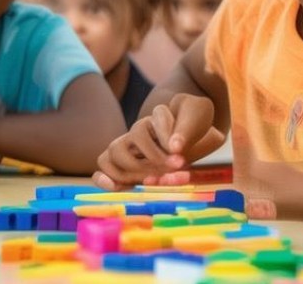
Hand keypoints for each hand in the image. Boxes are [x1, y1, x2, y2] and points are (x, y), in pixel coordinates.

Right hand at [93, 94, 221, 189]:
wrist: (191, 137)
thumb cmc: (195, 125)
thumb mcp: (199, 118)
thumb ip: (188, 131)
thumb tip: (174, 148)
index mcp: (161, 114)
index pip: (159, 117)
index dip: (168, 136)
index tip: (180, 155)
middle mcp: (141, 128)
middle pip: (135, 134)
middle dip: (153, 155)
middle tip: (171, 169)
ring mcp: (128, 145)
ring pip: (114, 150)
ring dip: (133, 169)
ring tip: (151, 181)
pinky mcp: (121, 164)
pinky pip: (103, 167)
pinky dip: (104, 178)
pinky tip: (115, 187)